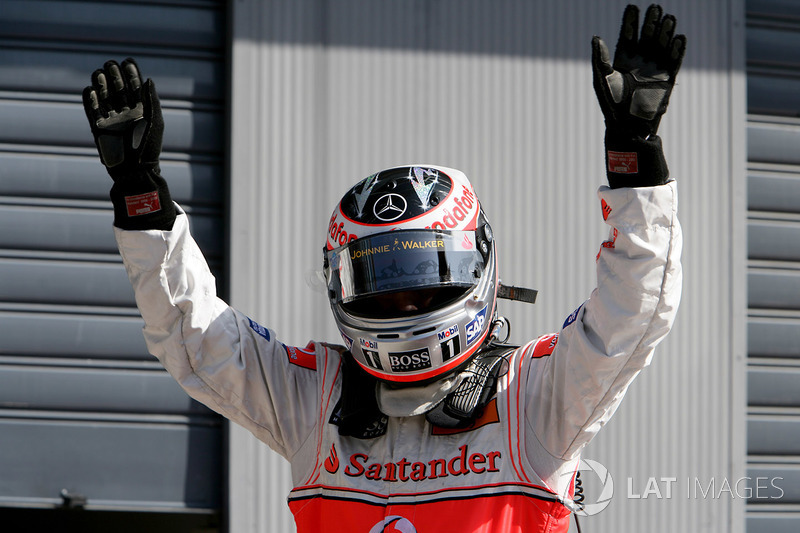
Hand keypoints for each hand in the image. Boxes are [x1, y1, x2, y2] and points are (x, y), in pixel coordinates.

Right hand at [82, 59, 163, 179]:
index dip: (131, 74)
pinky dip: (90, 100)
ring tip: (100, 72)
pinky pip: (92, 110)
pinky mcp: (98, 128)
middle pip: (117, 89)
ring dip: (101, 84)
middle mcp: (126, 113)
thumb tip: (148, 79)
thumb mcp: (154, 121)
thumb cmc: (148, 147)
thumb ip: (151, 100)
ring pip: (104, 97)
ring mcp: (111, 120)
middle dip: (114, 75)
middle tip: (110, 64)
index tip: (128, 62)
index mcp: (142, 111)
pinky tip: (91, 89)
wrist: (135, 170)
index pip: (135, 87)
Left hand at [592, 4, 685, 138]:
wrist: (627, 125)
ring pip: (662, 45)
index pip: (629, 36)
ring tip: (669, 18)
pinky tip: (679, 38)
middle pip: (648, 36)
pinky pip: (674, 60)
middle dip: (651, 22)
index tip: (633, 7)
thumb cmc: (611, 104)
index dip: (631, 22)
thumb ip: (600, 59)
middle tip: (655, 8)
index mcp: (624, 60)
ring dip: (666, 32)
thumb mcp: (602, 79)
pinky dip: (677, 49)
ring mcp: (654, 68)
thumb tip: (595, 38)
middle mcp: (640, 61)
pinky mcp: (667, 78)